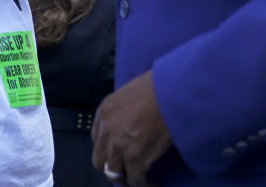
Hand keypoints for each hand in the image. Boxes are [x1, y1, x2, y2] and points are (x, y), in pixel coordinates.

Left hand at [91, 70, 172, 186]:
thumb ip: (122, 112)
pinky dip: (142, 185)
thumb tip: (130, 125)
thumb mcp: (128, 95)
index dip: (108, 150)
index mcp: (103, 113)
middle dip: (111, 168)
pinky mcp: (135, 156)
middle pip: (99, 160)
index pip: (97, 140)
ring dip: (125, 180)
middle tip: (126, 172)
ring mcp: (118, 144)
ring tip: (138, 180)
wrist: (168, 90)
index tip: (119, 155)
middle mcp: (106, 130)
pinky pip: (135, 180)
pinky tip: (152, 183)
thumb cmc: (155, 88)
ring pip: (113, 173)